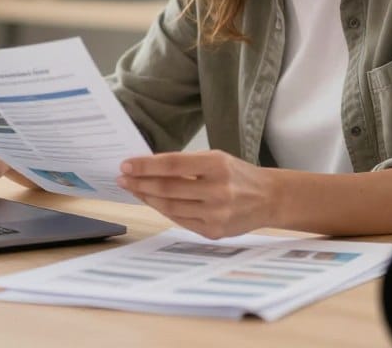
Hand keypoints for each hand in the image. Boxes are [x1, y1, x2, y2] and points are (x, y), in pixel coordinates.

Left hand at [117, 150, 276, 238]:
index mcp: (218, 166)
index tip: (126, 165)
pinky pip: (180, 220)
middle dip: (139, 183)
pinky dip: (163, 210)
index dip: (146, 166)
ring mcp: (216, 214)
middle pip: (167, 189)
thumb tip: (148, 167)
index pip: (172, 165)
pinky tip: (153, 202)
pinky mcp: (214, 232)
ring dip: (147, 198)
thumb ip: (186, 164)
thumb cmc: (238, 175)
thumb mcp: (216, 159)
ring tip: (134, 190)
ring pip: (170, 208)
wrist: (269, 198)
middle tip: (122, 178)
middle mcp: (218, 191)